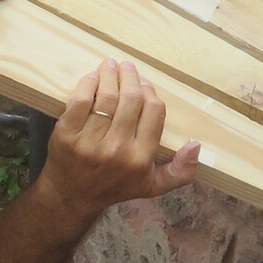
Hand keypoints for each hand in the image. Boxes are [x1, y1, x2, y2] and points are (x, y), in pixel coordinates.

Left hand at [35, 59, 199, 233]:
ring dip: (109, 74)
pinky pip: (80, 101)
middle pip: (130, 99)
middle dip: (130, 77)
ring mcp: (90, 143)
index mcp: (141, 158)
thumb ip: (180, 171)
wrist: (72, 197)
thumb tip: (196, 145)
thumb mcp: (152, 186)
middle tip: (127, 67)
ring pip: (106, 97)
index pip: (153, 111)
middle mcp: (117, 150)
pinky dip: (87, 84)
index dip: (150, 91)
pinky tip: (92, 78)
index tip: (144, 83)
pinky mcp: (66, 135)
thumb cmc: (114, 186)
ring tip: (110, 65)